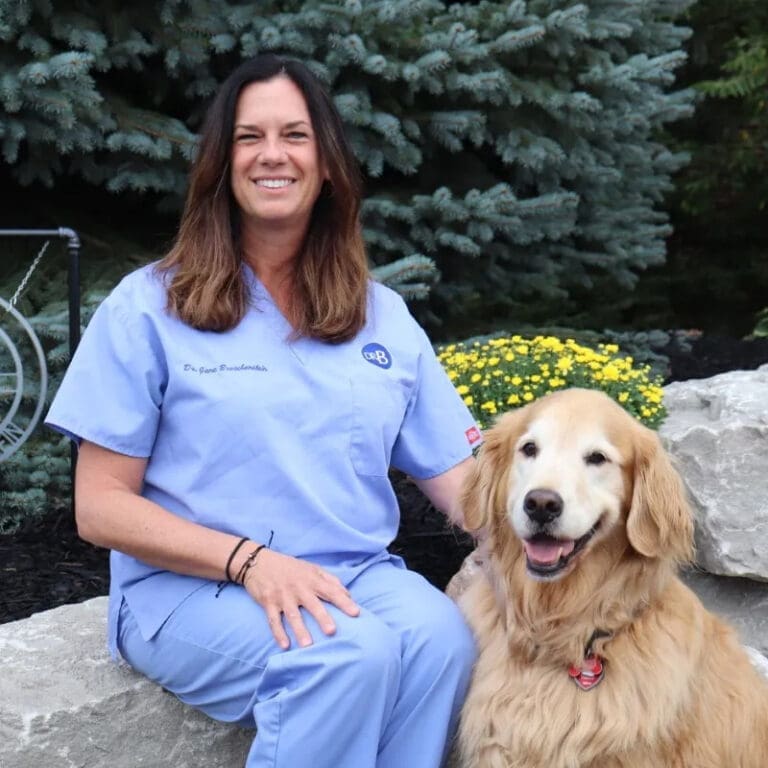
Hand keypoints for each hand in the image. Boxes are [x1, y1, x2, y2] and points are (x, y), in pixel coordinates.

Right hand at [242, 549, 359, 648]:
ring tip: (308, 646)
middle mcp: (298, 588)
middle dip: (322, 617)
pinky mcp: (268, 602)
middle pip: (312, 604)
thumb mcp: (312, 568)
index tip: (356, 613)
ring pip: (293, 615)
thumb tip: (348, 595)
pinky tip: (285, 646)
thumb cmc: (290, 567)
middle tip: (332, 631)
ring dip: (300, 630)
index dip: (343, 602)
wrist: (259, 562)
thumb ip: (330, 580)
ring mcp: (283, 596)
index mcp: (312, 579)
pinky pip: (273, 620)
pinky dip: (278, 633)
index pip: (331, 590)